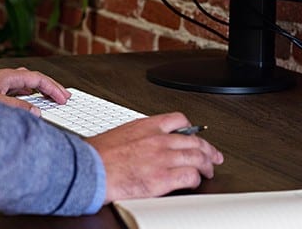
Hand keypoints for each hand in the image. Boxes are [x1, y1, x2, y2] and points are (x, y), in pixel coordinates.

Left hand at [0, 68, 70, 116]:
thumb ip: (18, 108)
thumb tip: (37, 112)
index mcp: (7, 76)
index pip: (37, 78)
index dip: (53, 88)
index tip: (64, 98)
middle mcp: (4, 78)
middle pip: (34, 79)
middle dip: (50, 87)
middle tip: (64, 97)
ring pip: (25, 85)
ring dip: (39, 92)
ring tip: (50, 100)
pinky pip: (16, 93)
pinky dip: (27, 98)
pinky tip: (28, 105)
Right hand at [86, 112, 223, 202]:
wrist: (88, 170)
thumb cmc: (97, 155)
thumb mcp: (120, 134)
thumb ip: (137, 136)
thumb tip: (142, 142)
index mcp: (147, 126)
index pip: (178, 120)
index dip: (191, 129)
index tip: (195, 135)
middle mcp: (158, 139)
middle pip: (194, 140)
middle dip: (207, 149)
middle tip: (213, 155)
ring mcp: (162, 158)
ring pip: (197, 157)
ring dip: (206, 164)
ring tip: (209, 170)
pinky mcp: (162, 178)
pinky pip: (189, 176)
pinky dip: (196, 179)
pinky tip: (195, 182)